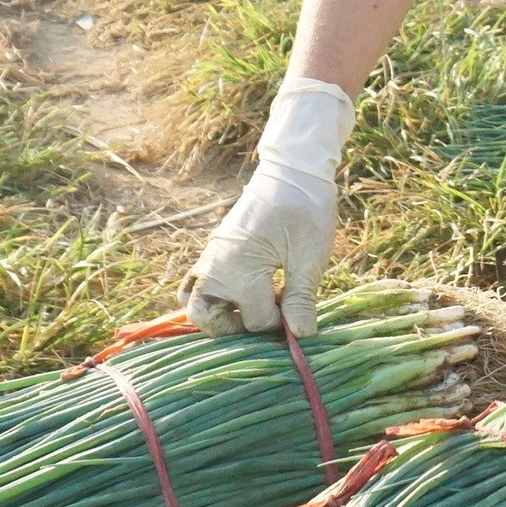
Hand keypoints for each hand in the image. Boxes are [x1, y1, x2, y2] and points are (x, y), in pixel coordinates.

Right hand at [183, 78, 352, 334]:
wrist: (293, 171)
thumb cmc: (306, 210)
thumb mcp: (310, 257)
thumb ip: (301, 299)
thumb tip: (300, 336)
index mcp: (239, 270)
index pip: (255, 321)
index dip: (281, 325)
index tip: (300, 312)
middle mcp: (215, 267)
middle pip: (207, 320)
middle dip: (237, 329)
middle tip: (268, 317)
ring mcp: (210, 257)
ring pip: (195, 303)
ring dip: (220, 314)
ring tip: (254, 307)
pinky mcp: (214, 250)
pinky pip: (197, 282)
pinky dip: (213, 296)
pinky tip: (243, 294)